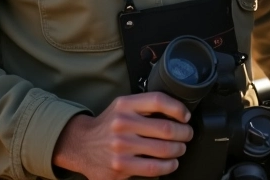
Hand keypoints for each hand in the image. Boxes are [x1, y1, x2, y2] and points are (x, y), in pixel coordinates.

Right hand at [52, 92, 192, 179]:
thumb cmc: (109, 124)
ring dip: (179, 150)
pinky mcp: (120, 167)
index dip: (177, 108)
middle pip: (166, 128)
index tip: (185, 116)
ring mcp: (121, 147)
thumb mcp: (122, 106)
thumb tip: (176, 110)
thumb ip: (144, 105)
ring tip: (180, 148)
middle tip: (187, 134)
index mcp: (125, 105)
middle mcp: (123, 124)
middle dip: (184, 133)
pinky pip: (153, 168)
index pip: (158, 100)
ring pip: (163, 150)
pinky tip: (171, 163)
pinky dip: (168, 166)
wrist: (82, 145)